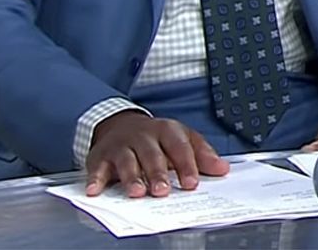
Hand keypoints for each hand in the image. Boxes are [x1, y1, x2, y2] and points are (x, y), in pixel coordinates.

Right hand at [85, 111, 228, 197]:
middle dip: (158, 173)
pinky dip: (95, 179)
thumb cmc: (158, 139)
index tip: (191, 183)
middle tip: (163, 191)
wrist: (122, 125)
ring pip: (127, 161)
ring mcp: (121, 145)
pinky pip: (97, 168)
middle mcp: (144, 136)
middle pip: (152, 154)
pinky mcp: (101, 156)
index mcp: (168, 130)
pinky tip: (95, 190)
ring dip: (131, 178)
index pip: (179, 147)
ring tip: (137, 193)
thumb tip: (222, 169)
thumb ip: (202, 155)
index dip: (186, 165)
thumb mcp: (182, 139)